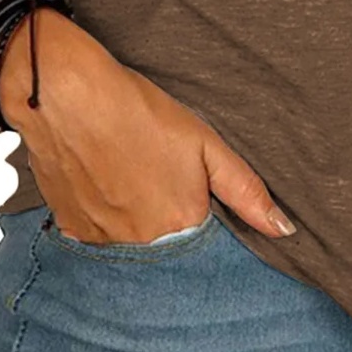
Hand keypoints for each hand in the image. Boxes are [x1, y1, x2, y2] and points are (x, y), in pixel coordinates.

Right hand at [0, 7, 297, 244]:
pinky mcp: (70, 229)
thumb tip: (284, 230)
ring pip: (131, 249)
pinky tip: (107, 189)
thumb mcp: (206, 144)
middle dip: (171, 234)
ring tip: (133, 185)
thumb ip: (246, 192)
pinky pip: (96, 241)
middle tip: (160, 190)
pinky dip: (106, 224)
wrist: (67, 95)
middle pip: (166, 256)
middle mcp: (140, 246)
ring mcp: (101, 241)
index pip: (205, 256)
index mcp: (180, 227)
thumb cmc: (139, 112)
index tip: (199, 211)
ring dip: (138, 230)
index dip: (204, 232)